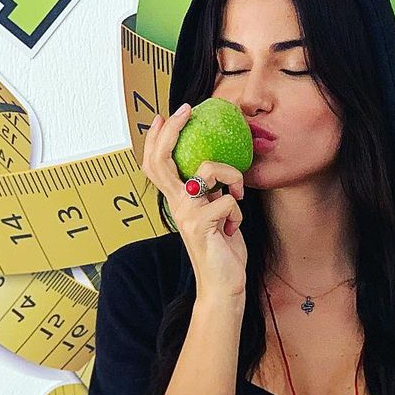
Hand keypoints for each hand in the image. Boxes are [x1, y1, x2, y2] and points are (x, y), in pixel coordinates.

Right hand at [139, 103, 248, 299]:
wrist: (223, 283)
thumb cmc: (221, 247)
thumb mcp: (214, 212)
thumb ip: (209, 192)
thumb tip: (215, 167)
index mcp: (177, 200)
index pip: (156, 164)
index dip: (157, 139)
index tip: (166, 116)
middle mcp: (176, 205)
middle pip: (162, 159)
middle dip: (174, 130)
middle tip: (186, 111)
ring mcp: (186, 214)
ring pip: (209, 171)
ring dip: (232, 177)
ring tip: (238, 195)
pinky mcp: (201, 224)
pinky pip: (228, 200)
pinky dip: (238, 211)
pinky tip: (233, 227)